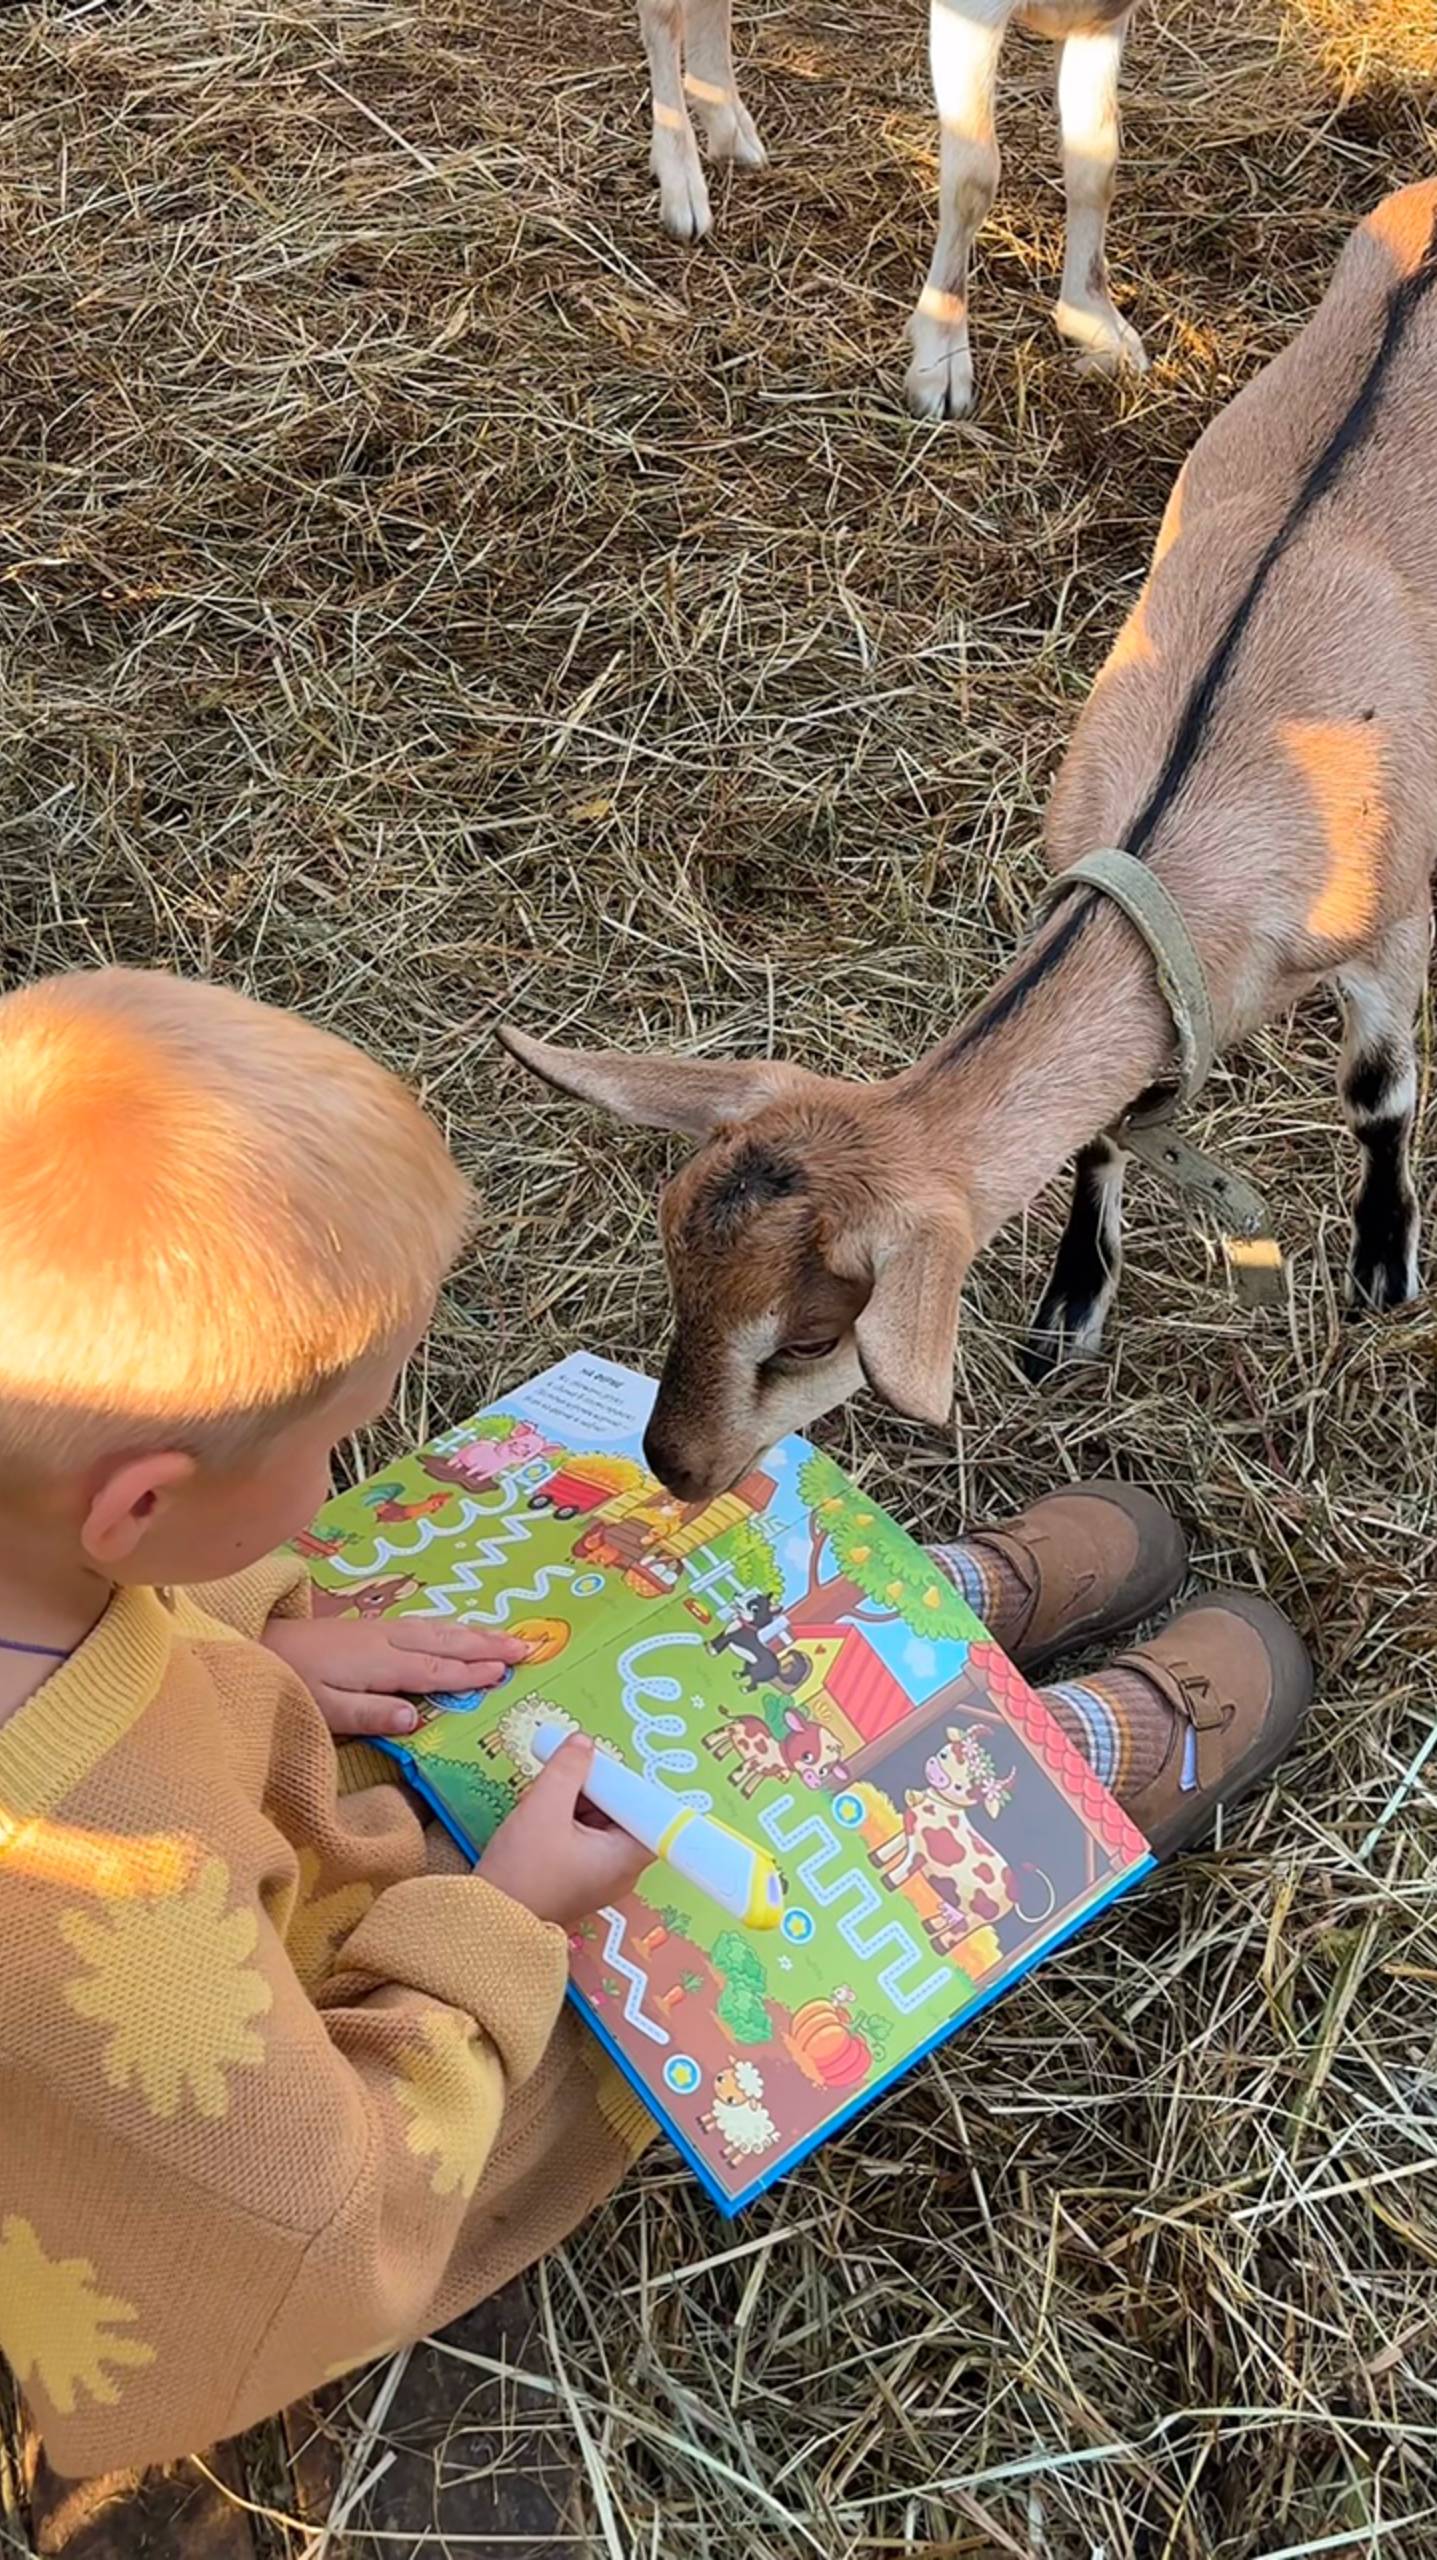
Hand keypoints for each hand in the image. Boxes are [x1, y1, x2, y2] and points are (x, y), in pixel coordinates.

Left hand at [263, 1615, 529, 1738]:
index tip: (506, 1671)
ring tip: (509, 1636)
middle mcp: (387, 1641)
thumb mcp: (325, 1709)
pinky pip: (425, 1624)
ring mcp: (381, 1630)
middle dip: (488, 1645)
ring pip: (439, 1629)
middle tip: (528, 1648)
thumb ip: (370, 1713)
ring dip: (475, 1632)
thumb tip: (416, 1718)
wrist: (257, 1641)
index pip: (435, 1670)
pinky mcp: (373, 1626)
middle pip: (446, 1642)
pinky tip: (459, 1628)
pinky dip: (450, 1626)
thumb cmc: (290, 1682)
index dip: (471, 1672)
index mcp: (380, 1664)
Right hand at [480, 1737, 649, 1930]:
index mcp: (626, 1858)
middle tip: (565, 1774)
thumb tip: (584, 1742)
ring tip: (544, 1796)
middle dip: (595, 1788)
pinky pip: (583, 1836)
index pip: (650, 1811)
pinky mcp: (578, 1876)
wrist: (488, 1918)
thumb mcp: (543, 1808)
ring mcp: (599, 1874)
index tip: (602, 1768)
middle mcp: (621, 1870)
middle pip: (622, 1811)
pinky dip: (566, 1818)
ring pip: (600, 1821)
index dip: (627, 1783)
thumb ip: (568, 1769)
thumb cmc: (522, 1871)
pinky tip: (541, 1812)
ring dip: (575, 1801)